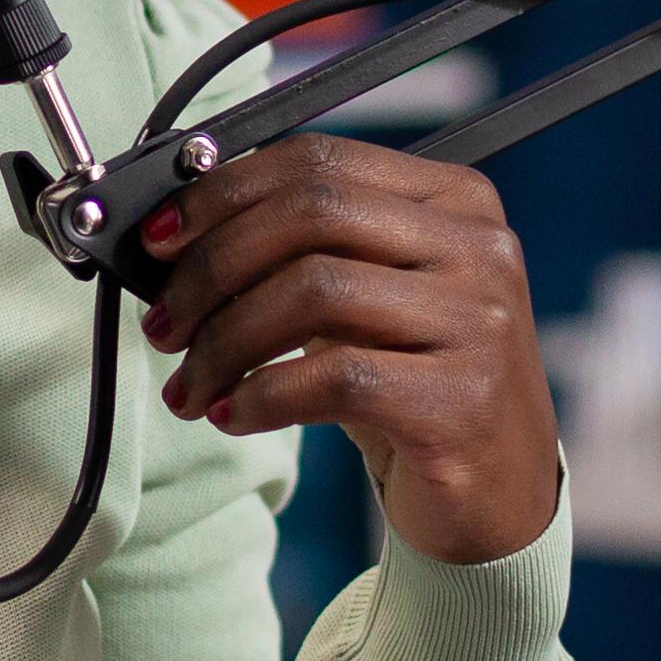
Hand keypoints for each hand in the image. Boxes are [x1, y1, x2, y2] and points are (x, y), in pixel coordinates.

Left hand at [135, 136, 563, 566]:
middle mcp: (478, 249)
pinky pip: (331, 378)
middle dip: (213, 268)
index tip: (162, 239)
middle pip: (311, 213)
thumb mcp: (370, 303)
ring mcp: (478, 323)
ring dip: (223, 342)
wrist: (499, 499)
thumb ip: (304, 254)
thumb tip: (181, 238)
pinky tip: (232, 415)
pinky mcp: (460, 402)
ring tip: (191, 384)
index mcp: (455, 202)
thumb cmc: (416, 390)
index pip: (320, 161)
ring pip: (313, 292)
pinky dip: (260, 396)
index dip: (224, 193)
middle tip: (164, 324)